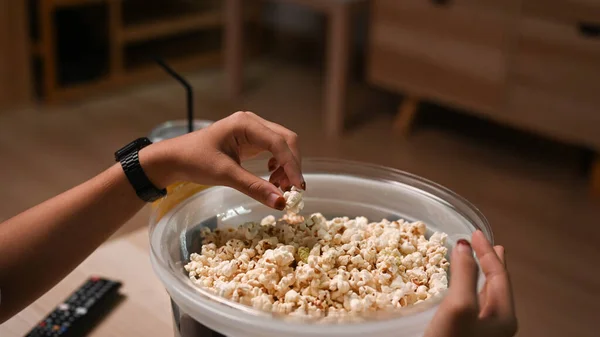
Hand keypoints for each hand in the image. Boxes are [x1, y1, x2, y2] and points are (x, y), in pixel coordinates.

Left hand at [141, 111, 303, 209]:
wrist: (175, 159)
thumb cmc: (194, 161)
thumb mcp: (225, 175)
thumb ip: (254, 187)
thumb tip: (280, 202)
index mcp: (245, 123)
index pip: (279, 143)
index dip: (292, 165)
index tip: (298, 188)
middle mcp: (252, 122)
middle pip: (286, 141)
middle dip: (291, 166)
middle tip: (290, 191)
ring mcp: (252, 130)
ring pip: (282, 146)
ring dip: (286, 167)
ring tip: (277, 187)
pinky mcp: (251, 140)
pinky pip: (273, 150)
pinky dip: (278, 165)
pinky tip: (270, 177)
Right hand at [424, 230, 517, 336]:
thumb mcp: (459, 304)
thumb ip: (464, 274)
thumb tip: (464, 244)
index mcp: (504, 315)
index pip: (499, 275)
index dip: (487, 252)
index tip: (475, 233)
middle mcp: (497, 323)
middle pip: (496, 285)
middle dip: (490, 263)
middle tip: (489, 245)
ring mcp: (483, 330)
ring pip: (484, 295)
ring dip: (479, 275)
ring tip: (479, 261)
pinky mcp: (466, 334)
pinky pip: (472, 304)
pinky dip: (468, 288)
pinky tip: (462, 289)